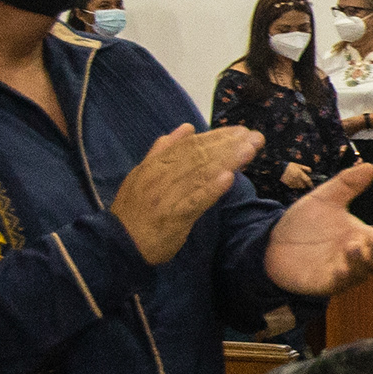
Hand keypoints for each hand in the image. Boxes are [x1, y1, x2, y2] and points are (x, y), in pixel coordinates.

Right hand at [116, 125, 259, 264]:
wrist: (117, 245)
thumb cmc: (133, 212)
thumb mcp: (142, 175)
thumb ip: (163, 151)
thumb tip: (185, 128)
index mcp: (155, 165)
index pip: (190, 146)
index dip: (217, 137)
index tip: (241, 131)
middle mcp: (161, 176)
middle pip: (198, 156)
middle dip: (228, 145)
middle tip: (255, 137)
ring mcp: (167, 196)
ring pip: (199, 175)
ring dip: (226, 161)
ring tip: (249, 151)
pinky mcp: (173, 217)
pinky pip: (194, 201)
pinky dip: (211, 190)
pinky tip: (229, 179)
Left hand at [266, 163, 372, 296]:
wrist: (273, 241)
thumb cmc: (305, 222)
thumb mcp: (325, 198)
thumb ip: (347, 184)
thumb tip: (370, 166)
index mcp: (361, 235)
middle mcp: (355, 255)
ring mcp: (341, 270)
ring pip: (359, 272)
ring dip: (360, 262)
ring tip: (355, 247)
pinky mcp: (323, 283)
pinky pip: (337, 283)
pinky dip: (341, 277)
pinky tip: (340, 269)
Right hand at [280, 162, 315, 191]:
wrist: (280, 168)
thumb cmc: (289, 166)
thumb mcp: (298, 165)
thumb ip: (305, 168)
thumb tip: (310, 171)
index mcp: (299, 173)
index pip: (307, 180)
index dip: (311, 184)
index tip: (312, 186)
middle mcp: (296, 179)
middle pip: (303, 185)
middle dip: (304, 185)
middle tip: (304, 183)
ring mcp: (292, 182)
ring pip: (298, 187)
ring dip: (299, 186)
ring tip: (298, 181)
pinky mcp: (288, 184)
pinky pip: (293, 187)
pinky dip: (295, 186)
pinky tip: (293, 182)